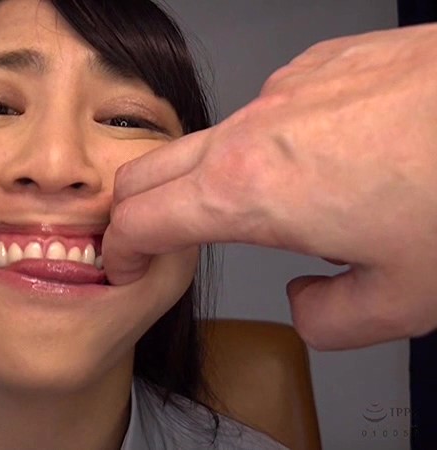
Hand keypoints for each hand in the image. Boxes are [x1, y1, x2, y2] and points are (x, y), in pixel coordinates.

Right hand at [103, 24, 436, 349]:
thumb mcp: (406, 298)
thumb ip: (330, 318)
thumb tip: (306, 304)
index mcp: (251, 192)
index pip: (142, 219)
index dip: (121, 249)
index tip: (121, 262)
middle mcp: (253, 129)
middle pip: (152, 169)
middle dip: (136, 209)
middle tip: (148, 238)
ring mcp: (284, 87)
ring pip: (213, 138)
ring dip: (211, 176)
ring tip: (263, 207)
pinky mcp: (320, 63)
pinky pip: (270, 107)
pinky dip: (270, 140)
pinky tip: (325, 157)